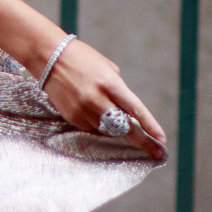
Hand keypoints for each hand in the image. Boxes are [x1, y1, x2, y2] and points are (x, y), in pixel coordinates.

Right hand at [37, 35, 166, 162]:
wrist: (50, 57)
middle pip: (124, 128)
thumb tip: (126, 112)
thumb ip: (119, 91)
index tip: (161, 140)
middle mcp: (97, 99)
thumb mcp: (108, 69)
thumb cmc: (83, 59)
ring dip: (114, 127)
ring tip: (106, 110)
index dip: (150, 126)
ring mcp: (83, 110)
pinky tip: (90, 108)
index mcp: (110, 84)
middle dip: (142, 141)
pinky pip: (92, 127)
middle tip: (155, 153)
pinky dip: (97, 123)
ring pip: (107, 130)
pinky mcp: (72, 117)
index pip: (135, 110)